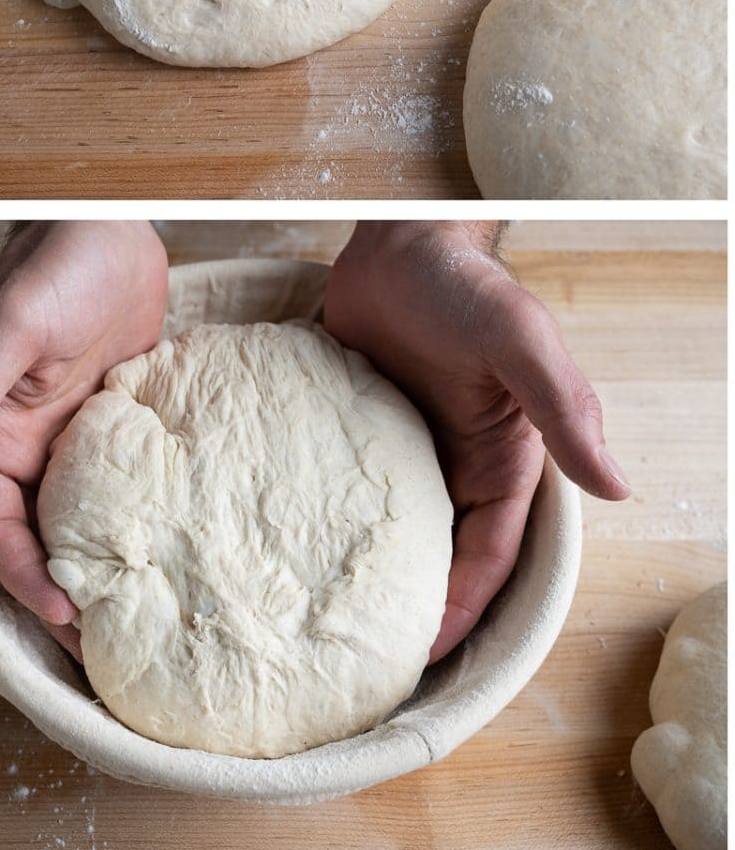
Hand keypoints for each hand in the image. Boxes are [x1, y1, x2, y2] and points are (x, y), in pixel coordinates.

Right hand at [0, 222, 167, 649]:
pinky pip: (120, 490)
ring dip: (96, 568)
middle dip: (56, 593)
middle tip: (101, 646)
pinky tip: (169, 556)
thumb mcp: (7, 327)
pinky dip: (134, 527)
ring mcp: (73, 438)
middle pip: (31, 538)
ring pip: (76, 523)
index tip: (62, 614)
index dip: (20, 575)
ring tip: (134, 618)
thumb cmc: (56, 261)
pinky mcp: (117, 425)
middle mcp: (27, 444)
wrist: (113, 218)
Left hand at [325, 222, 630, 662]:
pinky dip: (317, 518)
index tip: (419, 653)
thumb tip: (617, 487)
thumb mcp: (520, 343)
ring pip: (383, 528)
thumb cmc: (468, 287)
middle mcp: (450, 465)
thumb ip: (564, 409)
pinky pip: (336, 485)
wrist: (399, 240)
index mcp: (499, 462)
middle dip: (405, 605)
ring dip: (356, 568)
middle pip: (433, 555)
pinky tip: (278, 545)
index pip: (483, 556)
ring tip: (313, 618)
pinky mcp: (351, 428)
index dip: (458, 607)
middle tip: (358, 656)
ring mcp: (398, 449)